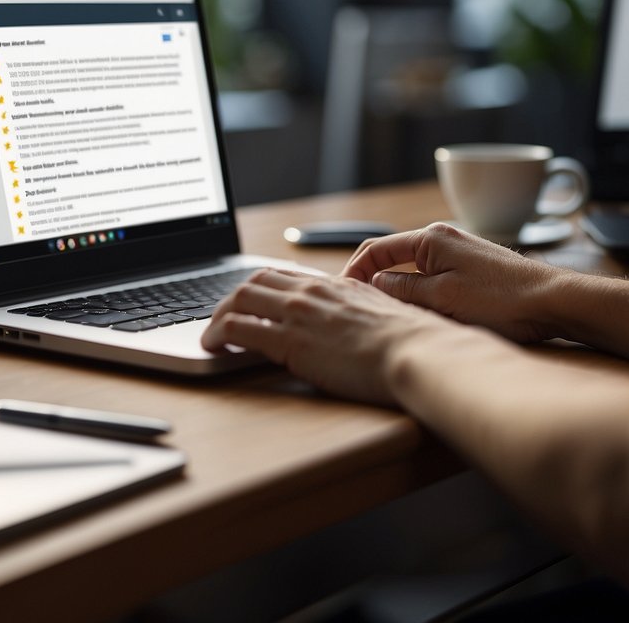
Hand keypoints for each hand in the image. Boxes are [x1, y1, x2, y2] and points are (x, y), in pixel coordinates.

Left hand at [200, 268, 456, 405]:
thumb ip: (367, 314)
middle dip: (233, 297)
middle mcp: (312, 292)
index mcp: (336, 285)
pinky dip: (217, 335)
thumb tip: (365, 325)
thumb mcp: (389, 317)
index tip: (252, 300)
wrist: (418, 353)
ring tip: (210, 333)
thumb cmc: (415, 344)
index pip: (286, 275)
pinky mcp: (289, 341)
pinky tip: (211, 347)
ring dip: (219, 314)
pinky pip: (239, 330)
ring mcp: (298, 313)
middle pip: (256, 281)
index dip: (262, 287)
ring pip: (240, 299)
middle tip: (223, 316)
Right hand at [341, 222, 564, 342]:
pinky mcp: (472, 269)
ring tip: (385, 315)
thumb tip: (374, 284)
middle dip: (372, 281)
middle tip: (356, 307)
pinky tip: (419, 315)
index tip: (341, 294)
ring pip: (413, 271)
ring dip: (396, 291)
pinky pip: (433, 278)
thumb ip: (402, 289)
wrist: (554, 301)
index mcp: (431, 238)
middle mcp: (443, 238)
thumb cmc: (502, 299)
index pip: (376, 249)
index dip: (354, 272)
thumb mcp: (442, 298)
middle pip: (392, 258)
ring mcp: (459, 253)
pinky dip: (418, 294)